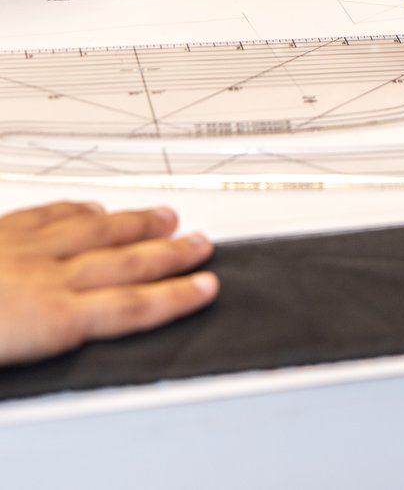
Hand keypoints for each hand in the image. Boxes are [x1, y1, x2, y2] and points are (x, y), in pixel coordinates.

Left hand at [0, 201, 218, 365]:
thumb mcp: (11, 371)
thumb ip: (58, 350)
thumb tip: (86, 352)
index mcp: (51, 319)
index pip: (132, 308)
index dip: (176, 297)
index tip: (206, 287)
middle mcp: (48, 276)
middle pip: (125, 262)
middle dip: (171, 254)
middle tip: (201, 244)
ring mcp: (25, 247)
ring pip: (96, 229)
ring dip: (137, 223)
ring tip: (165, 217)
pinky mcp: (3, 229)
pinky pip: (51, 213)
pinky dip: (80, 209)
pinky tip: (92, 208)